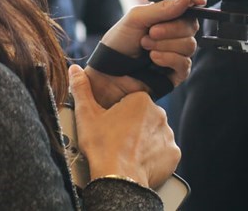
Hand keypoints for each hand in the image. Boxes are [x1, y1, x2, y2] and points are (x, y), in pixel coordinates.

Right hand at [70, 65, 179, 187]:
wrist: (117, 179)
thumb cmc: (101, 147)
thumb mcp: (86, 115)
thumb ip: (81, 89)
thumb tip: (74, 70)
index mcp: (141, 100)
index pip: (132, 104)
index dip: (119, 116)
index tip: (111, 127)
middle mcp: (159, 114)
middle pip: (145, 118)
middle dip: (134, 128)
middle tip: (118, 142)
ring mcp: (168, 134)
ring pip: (155, 135)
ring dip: (145, 142)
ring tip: (128, 154)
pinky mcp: (173, 154)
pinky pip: (164, 152)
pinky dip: (155, 157)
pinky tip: (141, 162)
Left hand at [85, 0, 205, 106]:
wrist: (108, 72)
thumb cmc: (118, 44)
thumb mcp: (136, 18)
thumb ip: (162, 8)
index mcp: (167, 15)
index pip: (190, 3)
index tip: (195, 0)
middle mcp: (175, 32)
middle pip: (191, 25)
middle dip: (171, 29)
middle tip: (151, 31)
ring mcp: (178, 52)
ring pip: (189, 44)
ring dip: (166, 45)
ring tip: (146, 46)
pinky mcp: (177, 71)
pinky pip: (185, 62)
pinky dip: (168, 59)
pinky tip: (154, 58)